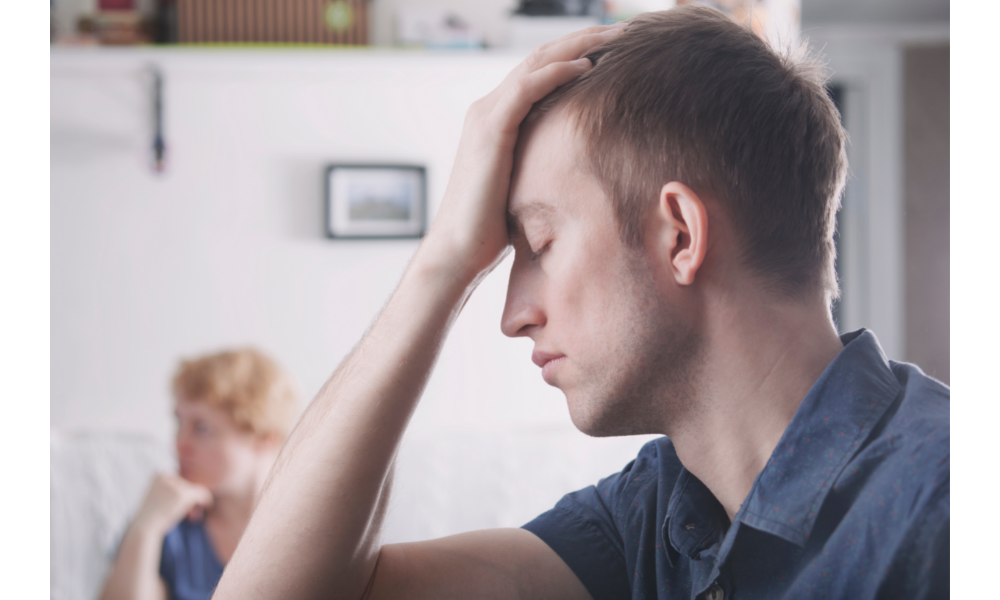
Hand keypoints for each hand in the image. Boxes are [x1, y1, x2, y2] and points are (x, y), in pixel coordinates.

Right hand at [133, 474, 212, 535]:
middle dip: (189, 497)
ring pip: (195, 489)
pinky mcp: (183, 494)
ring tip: (192, 512)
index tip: (180, 504)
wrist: (145, 527)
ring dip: (196, 501)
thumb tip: (193, 486)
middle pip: (188, 484)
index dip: (182, 493)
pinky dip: (206, 500)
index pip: (179, 480)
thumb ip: (171, 489)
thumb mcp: (158, 496)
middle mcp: (167, 476)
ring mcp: (175, 485)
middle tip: (190, 511)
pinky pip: (202, 493)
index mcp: (159, 475)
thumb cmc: (152, 516)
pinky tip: (207, 506)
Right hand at [425, 24, 624, 281]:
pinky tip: (587, 66)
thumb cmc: (491, 230)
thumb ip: (545, 167)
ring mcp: (486, 116)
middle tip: (625, 30)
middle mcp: (487, 109)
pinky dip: (558, 72)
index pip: (539, 72)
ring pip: (536, 62)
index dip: (576, 54)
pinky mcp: (490, 130)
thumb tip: (584, 174)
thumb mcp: (526, 187)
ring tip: (616, 37)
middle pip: (540, 57)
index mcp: (495, 119)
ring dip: (578, 45)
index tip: (615, 50)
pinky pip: (527, 88)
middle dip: (584, 39)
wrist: (457, 251)